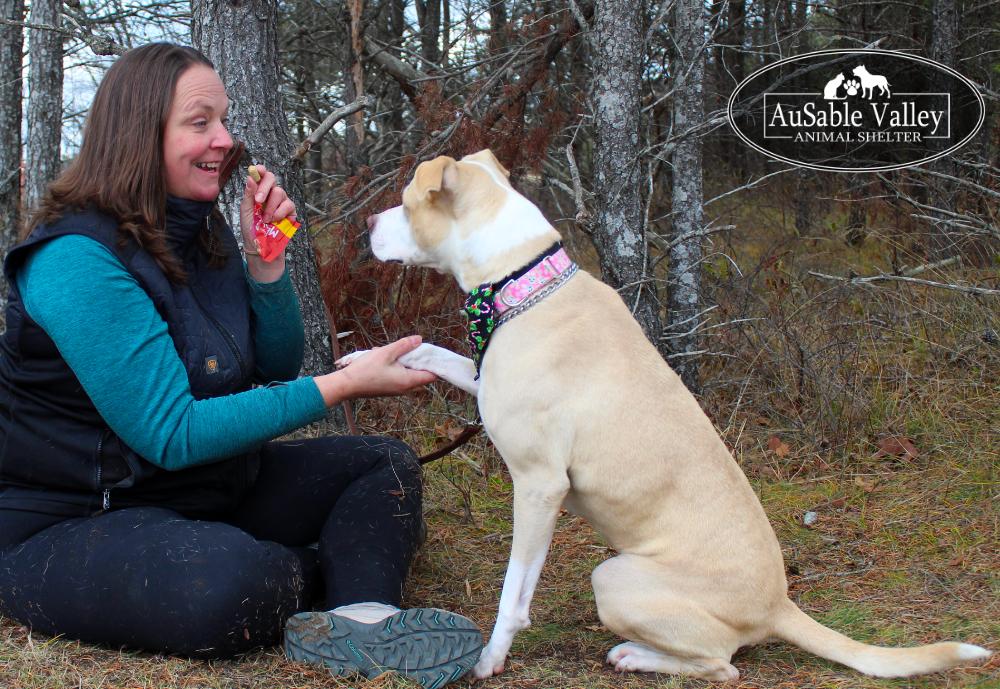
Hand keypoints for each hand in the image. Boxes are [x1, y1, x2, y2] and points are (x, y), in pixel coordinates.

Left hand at [240, 164, 295, 279]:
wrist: (260, 247)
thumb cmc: (251, 229)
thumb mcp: (246, 211)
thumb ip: (248, 195)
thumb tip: (250, 177)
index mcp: (258, 191)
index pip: (261, 175)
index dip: (260, 170)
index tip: (257, 170)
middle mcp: (270, 194)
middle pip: (272, 178)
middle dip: (264, 188)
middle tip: (257, 201)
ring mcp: (281, 202)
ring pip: (280, 192)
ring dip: (270, 206)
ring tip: (265, 219)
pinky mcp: (290, 212)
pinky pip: (288, 205)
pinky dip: (280, 213)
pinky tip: (274, 221)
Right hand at [318, 336, 436, 404]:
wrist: (346, 385)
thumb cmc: (366, 370)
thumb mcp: (386, 353)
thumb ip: (404, 345)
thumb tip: (419, 339)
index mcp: (408, 381)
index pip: (432, 375)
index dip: (434, 363)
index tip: (432, 352)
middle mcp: (405, 388)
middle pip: (420, 373)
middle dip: (415, 358)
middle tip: (406, 347)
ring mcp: (397, 389)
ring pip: (407, 372)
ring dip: (401, 360)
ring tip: (386, 351)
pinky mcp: (389, 388)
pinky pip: (398, 375)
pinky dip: (394, 365)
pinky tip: (380, 356)